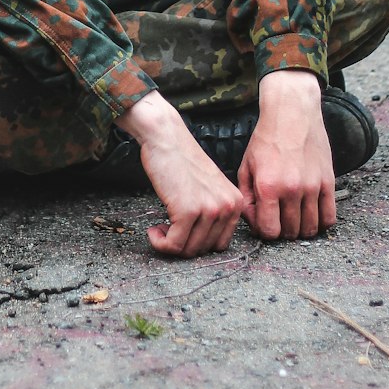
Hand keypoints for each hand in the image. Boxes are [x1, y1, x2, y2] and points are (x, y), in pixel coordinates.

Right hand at [118, 93, 244, 256]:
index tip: (182, 233)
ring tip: (160, 228)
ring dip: (169, 244)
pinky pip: (174, 244)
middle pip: (204, 250)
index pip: (220, 244)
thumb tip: (200, 244)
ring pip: (189, 250)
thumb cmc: (181, 160)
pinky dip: (160, 243)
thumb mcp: (209, 188)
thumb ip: (213, 212)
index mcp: (235, 202)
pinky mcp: (188, 210)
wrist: (166, 137)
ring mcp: (209, 209)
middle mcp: (227, 207)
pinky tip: (153, 230)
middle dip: (182, 244)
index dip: (196, 243)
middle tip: (167, 229)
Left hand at [238, 70, 335, 240]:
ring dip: (302, 228)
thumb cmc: (267, 138)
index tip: (264, 220)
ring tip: (295, 215)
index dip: (265, 230)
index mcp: (268, 186)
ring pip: (311, 229)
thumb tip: (254, 221)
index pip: (270, 231)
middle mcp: (292, 189)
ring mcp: (313, 187)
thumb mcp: (246, 165)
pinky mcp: (329, 182)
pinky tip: (312, 212)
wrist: (292, 112)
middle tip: (279, 216)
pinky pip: (330, 218)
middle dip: (283, 229)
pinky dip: (321, 222)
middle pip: (291, 232)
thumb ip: (247, 197)